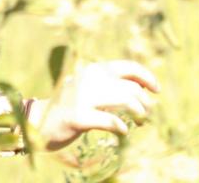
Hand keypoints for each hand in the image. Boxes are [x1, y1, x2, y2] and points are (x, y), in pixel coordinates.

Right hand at [31, 60, 158, 150]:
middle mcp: (89, 79)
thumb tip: (145, 87)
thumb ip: (112, 84)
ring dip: (138, 114)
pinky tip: (123, 131)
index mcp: (94, 69)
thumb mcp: (91, 89)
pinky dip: (121, 126)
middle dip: (145, 103)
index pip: (129, 66)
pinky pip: (109, 120)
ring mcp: (82, 97)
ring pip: (125, 101)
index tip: (157, 90)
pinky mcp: (77, 116)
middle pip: (131, 88)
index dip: (148, 77)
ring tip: (138, 123)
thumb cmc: (73, 106)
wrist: (41, 121)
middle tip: (145, 116)